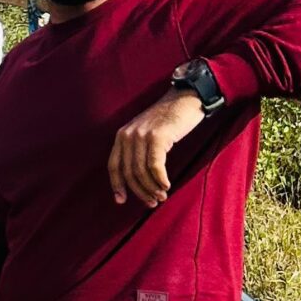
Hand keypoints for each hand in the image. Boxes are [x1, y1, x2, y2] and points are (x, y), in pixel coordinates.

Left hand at [108, 89, 206, 208]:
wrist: (185, 98)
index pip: (114, 166)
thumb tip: (138, 181)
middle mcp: (128, 135)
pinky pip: (155, 165)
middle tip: (152, 202)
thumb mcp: (146, 133)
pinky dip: (160, 180)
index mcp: (122, 135)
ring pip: (141, 171)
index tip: (121, 201)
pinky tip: (166, 186)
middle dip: (140, 191)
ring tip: (161, 196)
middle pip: (129, 172)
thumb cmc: (169, 120)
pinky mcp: (158, 137)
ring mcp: (142, 135)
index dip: (117, 185)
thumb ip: (138, 150)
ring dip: (152, 188)